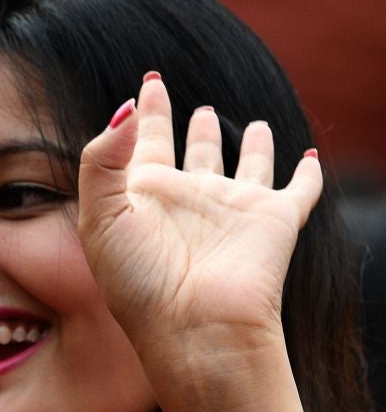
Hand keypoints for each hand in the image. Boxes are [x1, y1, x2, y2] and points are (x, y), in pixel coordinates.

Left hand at [77, 73, 322, 366]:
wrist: (194, 326)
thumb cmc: (139, 282)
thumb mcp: (101, 216)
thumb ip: (104, 159)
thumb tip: (127, 110)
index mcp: (145, 197)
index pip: (145, 143)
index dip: (147, 113)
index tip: (148, 84)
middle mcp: (189, 200)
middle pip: (194, 152)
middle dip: (194, 129)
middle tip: (194, 106)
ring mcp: (232, 209)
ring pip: (245, 165)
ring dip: (248, 145)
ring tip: (249, 123)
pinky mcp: (273, 221)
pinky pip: (299, 189)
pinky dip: (307, 172)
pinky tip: (310, 156)